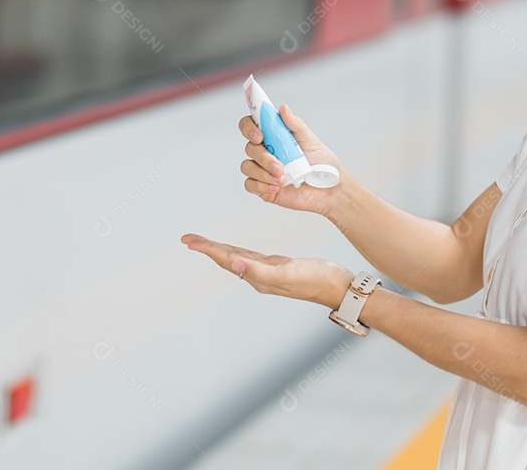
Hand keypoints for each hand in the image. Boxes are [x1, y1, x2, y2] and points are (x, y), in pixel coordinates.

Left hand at [181, 233, 353, 309]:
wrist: (338, 287)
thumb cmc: (316, 280)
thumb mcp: (287, 273)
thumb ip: (259, 270)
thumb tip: (233, 263)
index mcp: (258, 276)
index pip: (226, 259)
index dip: (207, 249)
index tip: (188, 240)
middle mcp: (259, 275)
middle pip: (226, 258)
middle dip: (207, 248)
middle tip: (188, 239)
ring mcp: (268, 271)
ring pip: (237, 257)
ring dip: (219, 250)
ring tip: (203, 243)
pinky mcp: (278, 266)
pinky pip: (250, 256)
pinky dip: (238, 250)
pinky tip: (235, 250)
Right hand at [239, 103, 345, 215]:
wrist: (329, 189)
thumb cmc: (321, 163)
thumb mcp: (311, 141)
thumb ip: (295, 124)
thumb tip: (283, 108)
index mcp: (274, 137)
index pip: (251, 125)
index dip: (249, 127)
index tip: (260, 136)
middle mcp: (265, 151)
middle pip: (249, 148)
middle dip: (263, 158)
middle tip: (280, 166)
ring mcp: (263, 170)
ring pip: (247, 167)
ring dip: (263, 174)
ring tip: (283, 179)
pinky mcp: (263, 187)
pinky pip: (250, 185)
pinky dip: (261, 186)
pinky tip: (276, 188)